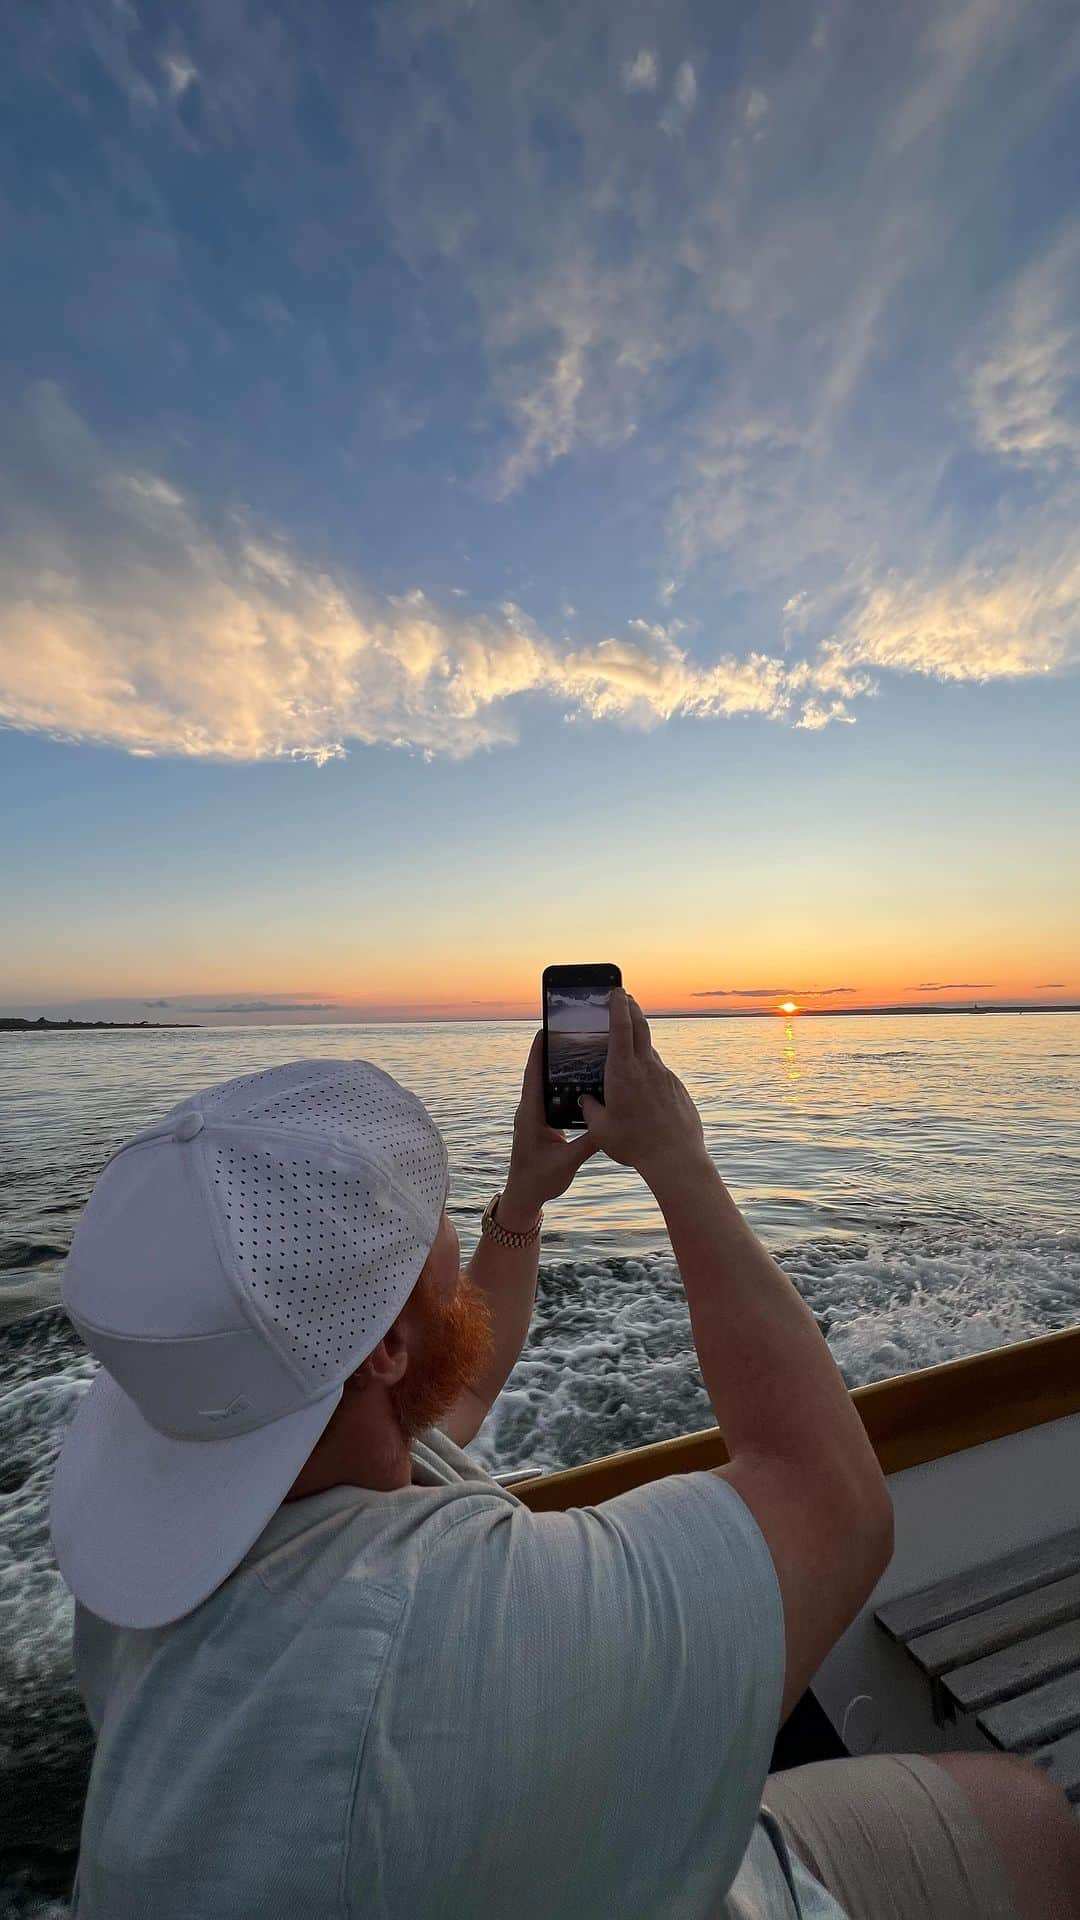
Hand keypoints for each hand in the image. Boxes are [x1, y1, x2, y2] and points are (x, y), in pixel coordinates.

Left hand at [502, 1030, 598, 1222]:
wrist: (524, 1197)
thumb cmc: (539, 1180)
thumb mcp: (567, 1161)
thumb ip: (589, 1141)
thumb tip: (611, 1120)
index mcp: (531, 1115)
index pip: (533, 1076)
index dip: (538, 1052)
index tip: (545, 1029)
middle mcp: (530, 1111)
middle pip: (540, 1074)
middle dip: (551, 1052)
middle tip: (569, 1032)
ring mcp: (535, 1117)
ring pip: (546, 1085)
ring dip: (557, 1068)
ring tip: (577, 1050)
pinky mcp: (542, 1123)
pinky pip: (552, 1098)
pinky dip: (563, 1086)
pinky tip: (581, 1082)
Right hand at [578, 988, 707, 1187]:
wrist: (676, 1157)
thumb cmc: (634, 1143)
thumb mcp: (601, 1129)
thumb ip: (590, 1109)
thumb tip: (585, 1099)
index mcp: (623, 1071)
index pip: (622, 1026)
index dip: (618, 1005)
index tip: (616, 990)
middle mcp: (646, 1067)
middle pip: (641, 1027)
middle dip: (632, 1008)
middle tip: (625, 997)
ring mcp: (665, 1076)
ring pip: (649, 1051)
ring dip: (639, 1042)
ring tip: (628, 1046)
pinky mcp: (677, 1089)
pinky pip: (660, 1073)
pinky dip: (649, 1070)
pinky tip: (644, 1087)